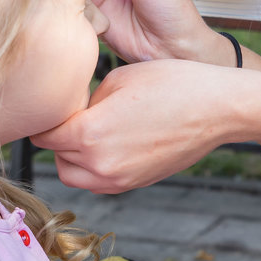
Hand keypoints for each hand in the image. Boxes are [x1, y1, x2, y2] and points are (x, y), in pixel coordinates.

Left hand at [31, 60, 239, 192]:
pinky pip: (101, 182)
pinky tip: (115, 141)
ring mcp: (120, 179)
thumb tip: (75, 111)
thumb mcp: (120, 77)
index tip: (54, 106)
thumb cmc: (174, 84)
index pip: (44, 135)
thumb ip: (87, 99)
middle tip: (77, 115)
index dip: (46, 118)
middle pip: (56, 158)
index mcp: (90, 133)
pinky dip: (97, 167)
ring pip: (76, 176)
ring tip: (94, 130)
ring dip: (75, 157)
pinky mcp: (137, 183)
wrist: (217, 108)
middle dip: (59, 138)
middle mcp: (100, 164)